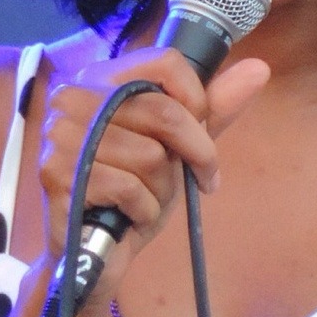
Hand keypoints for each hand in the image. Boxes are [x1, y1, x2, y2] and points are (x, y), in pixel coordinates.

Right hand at [37, 46, 268, 264]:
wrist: (90, 253)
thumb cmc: (133, 194)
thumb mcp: (177, 147)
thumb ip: (213, 109)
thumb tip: (258, 69)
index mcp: (100, 78)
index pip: (167, 62)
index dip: (197, 102)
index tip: (202, 133)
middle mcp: (73, 97)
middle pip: (165, 112)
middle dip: (195, 155)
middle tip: (197, 180)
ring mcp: (60, 135)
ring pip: (150, 156)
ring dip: (161, 191)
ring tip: (144, 201)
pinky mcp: (57, 174)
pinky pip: (130, 188)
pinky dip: (143, 211)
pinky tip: (128, 217)